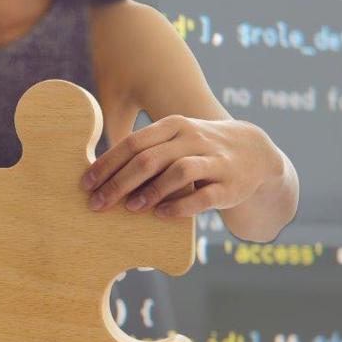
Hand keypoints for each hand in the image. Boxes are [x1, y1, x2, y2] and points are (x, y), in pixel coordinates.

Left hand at [80, 114, 283, 217]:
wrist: (254, 153)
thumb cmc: (199, 149)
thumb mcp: (174, 140)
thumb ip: (145, 151)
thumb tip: (101, 174)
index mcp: (173, 126)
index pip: (133, 143)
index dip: (107, 165)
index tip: (86, 184)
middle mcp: (193, 139)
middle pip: (149, 159)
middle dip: (119, 183)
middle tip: (97, 203)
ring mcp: (213, 161)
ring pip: (178, 172)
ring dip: (150, 192)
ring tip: (130, 208)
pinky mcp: (229, 185)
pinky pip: (202, 196)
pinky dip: (179, 206)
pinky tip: (161, 215)